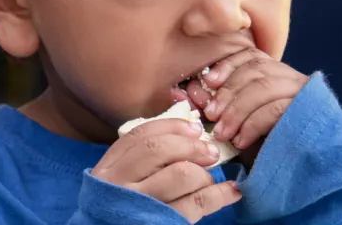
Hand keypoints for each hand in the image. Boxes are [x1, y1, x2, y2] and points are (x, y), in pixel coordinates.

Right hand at [91, 117, 242, 221]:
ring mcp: (141, 204)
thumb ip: (142, 157)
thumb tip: (190, 132)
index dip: (171, 127)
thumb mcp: (120, 180)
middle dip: (192, 146)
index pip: (140, 135)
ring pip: (181, 174)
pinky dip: (220, 194)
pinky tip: (232, 191)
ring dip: (204, 173)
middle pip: (158, 149)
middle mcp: (121, 183)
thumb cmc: (124, 207)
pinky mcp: (163, 222)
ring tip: (209, 179)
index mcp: (109, 167)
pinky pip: (197, 203)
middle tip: (211, 153)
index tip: (195, 129)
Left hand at [188, 49, 310, 154]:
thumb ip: (217, 108)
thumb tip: (187, 90)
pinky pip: (276, 108)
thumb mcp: (236, 124)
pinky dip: (253, 123)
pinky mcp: (308, 112)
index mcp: (275, 74)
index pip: (250, 56)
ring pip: (264, 87)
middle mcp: (292, 78)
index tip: (209, 80)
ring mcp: (303, 93)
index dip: (228, 64)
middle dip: (228, 92)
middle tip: (211, 115)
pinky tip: (240, 141)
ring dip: (237, 109)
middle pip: (255, 69)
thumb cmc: (263, 147)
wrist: (298, 173)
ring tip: (222, 133)